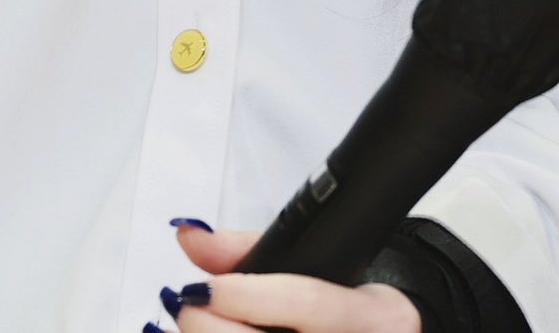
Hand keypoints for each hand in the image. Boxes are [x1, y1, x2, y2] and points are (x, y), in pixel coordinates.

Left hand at [159, 223, 421, 332]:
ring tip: (195, 322)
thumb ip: (248, 249)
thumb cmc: (346, 305)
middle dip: (213, 328)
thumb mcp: (318, 268)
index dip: (246, 296)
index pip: (306, 304)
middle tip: (185, 306)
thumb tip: (189, 235)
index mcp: (373, 317)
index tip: (201, 287)